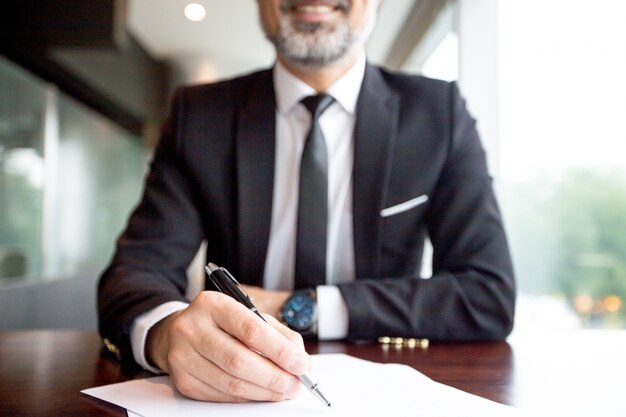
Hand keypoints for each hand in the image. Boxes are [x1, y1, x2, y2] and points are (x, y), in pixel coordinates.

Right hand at [145, 291, 307, 402]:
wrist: (179, 332)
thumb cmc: (221, 323)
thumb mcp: (249, 315)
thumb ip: (278, 334)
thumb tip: (300, 360)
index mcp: (212, 304)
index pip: (250, 329)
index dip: (279, 350)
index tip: (300, 364)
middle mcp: (192, 328)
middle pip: (238, 360)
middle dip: (273, 377)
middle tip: (294, 384)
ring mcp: (183, 356)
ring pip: (230, 383)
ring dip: (263, 391)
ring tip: (283, 390)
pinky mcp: (182, 380)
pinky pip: (221, 396)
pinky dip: (246, 397)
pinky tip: (259, 392)